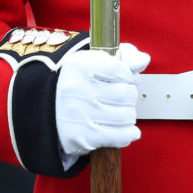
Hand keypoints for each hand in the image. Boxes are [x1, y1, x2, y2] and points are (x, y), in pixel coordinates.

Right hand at [55, 42, 150, 161]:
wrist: (50, 108)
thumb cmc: (82, 81)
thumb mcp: (99, 59)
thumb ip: (126, 55)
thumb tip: (142, 61)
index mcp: (79, 65)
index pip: (120, 69)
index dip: (130, 76)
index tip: (128, 79)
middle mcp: (75, 89)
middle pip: (125, 94)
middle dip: (130, 96)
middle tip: (123, 97)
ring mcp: (78, 115)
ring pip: (125, 116)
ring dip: (129, 114)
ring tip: (121, 111)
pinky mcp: (81, 137)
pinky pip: (118, 137)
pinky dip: (129, 133)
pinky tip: (127, 129)